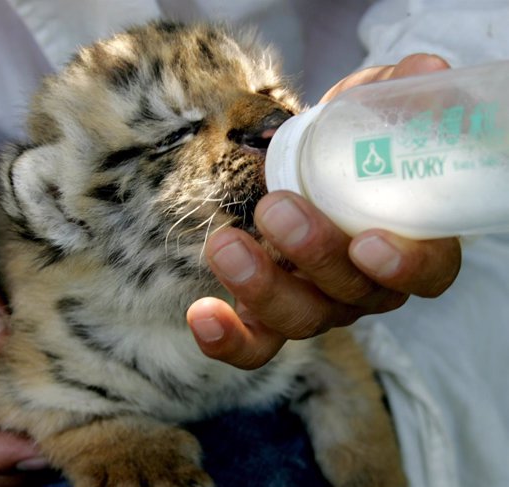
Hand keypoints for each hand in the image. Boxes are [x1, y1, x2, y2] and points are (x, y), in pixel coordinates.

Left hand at [187, 54, 461, 368]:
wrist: (299, 166)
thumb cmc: (345, 145)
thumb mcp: (371, 112)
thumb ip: (396, 95)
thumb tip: (425, 69)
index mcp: (408, 243)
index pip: (427, 273)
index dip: (406, 267)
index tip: (368, 242)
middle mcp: (366, 285)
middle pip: (352, 295)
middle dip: (312, 255)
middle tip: (275, 208)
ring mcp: (318, 303)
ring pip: (301, 319)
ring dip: (262, 286)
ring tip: (225, 243)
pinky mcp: (270, 313)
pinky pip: (256, 344)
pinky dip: (229, 338)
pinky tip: (201, 314)